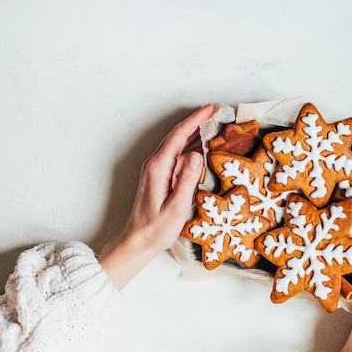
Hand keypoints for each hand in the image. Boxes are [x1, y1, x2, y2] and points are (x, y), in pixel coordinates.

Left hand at [98, 104, 213, 288]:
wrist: (137, 242)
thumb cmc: (156, 229)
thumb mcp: (176, 207)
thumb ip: (187, 180)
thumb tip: (197, 154)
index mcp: (158, 168)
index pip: (178, 137)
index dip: (195, 121)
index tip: (210, 109)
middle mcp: (154, 165)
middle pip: (176, 136)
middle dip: (195, 122)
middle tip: (214, 113)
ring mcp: (155, 170)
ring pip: (176, 145)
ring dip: (192, 134)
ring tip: (211, 127)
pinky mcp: (158, 177)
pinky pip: (175, 156)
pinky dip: (188, 148)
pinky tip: (200, 149)